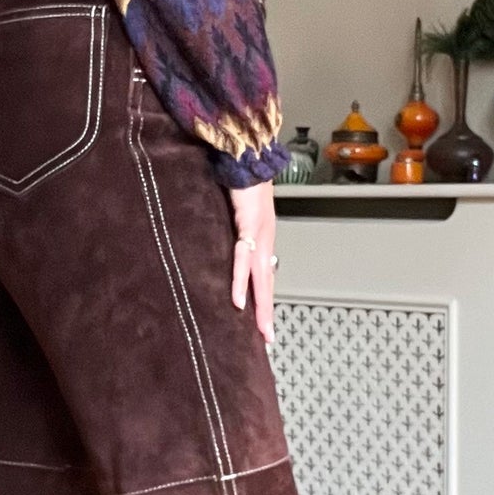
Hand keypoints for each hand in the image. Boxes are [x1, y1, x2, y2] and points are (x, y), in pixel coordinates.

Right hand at [230, 181, 277, 346]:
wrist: (248, 155)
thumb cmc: (242, 180)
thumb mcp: (236, 212)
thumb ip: (234, 229)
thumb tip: (226, 243)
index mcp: (262, 238)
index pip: (265, 276)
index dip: (263, 300)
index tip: (262, 325)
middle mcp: (265, 239)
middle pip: (267, 284)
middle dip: (266, 313)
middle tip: (267, 340)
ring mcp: (260, 233)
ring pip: (260, 277)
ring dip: (260, 305)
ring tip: (260, 330)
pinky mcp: (249, 225)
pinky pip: (244, 258)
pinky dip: (241, 280)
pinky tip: (239, 300)